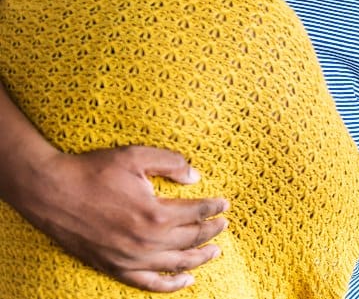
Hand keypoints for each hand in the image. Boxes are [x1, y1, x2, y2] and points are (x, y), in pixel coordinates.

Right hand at [9, 146, 227, 291]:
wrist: (51, 192)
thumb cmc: (93, 171)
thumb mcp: (135, 156)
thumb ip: (170, 163)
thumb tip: (196, 177)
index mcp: (155, 213)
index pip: (197, 213)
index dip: (214, 208)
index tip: (224, 204)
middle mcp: (146, 241)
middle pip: (191, 239)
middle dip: (212, 232)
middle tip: (224, 225)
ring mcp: (130, 258)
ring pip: (177, 264)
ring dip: (200, 257)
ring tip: (215, 251)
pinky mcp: (115, 268)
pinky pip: (149, 283)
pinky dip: (171, 284)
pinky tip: (186, 280)